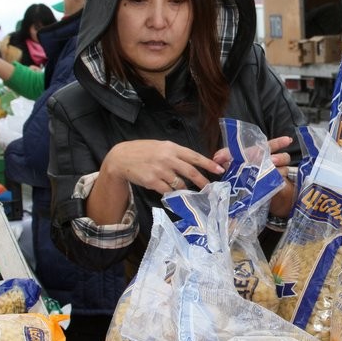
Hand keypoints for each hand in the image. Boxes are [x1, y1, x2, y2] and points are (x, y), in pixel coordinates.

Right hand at [103, 139, 223, 194]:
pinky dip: (172, 193)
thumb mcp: (161, 146)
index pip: (194, 156)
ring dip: (186, 189)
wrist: (121, 158)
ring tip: (188, 192)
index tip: (220, 170)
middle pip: (191, 172)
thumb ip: (176, 153)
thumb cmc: (143, 151)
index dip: (208, 164)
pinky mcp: (152, 181)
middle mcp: (167, 158)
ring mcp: (160, 171)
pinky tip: (174, 194)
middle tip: (210, 188)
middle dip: (203, 181)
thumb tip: (193, 163)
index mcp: (171, 147)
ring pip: (180, 184)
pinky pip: (168, 191)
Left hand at [213, 136, 295, 217]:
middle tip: (273, 161)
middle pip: (284, 157)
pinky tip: (270, 185)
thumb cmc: (242, 168)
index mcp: (262, 153)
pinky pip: (280, 184)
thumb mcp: (232, 161)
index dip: (280, 142)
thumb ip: (225, 156)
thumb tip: (216, 158)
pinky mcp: (275, 186)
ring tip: (272, 174)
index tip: (288, 140)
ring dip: (278, 171)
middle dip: (279, 158)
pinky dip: (275, 183)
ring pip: (284, 170)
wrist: (247, 188)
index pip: (273, 146)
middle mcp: (272, 162)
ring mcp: (275, 174)